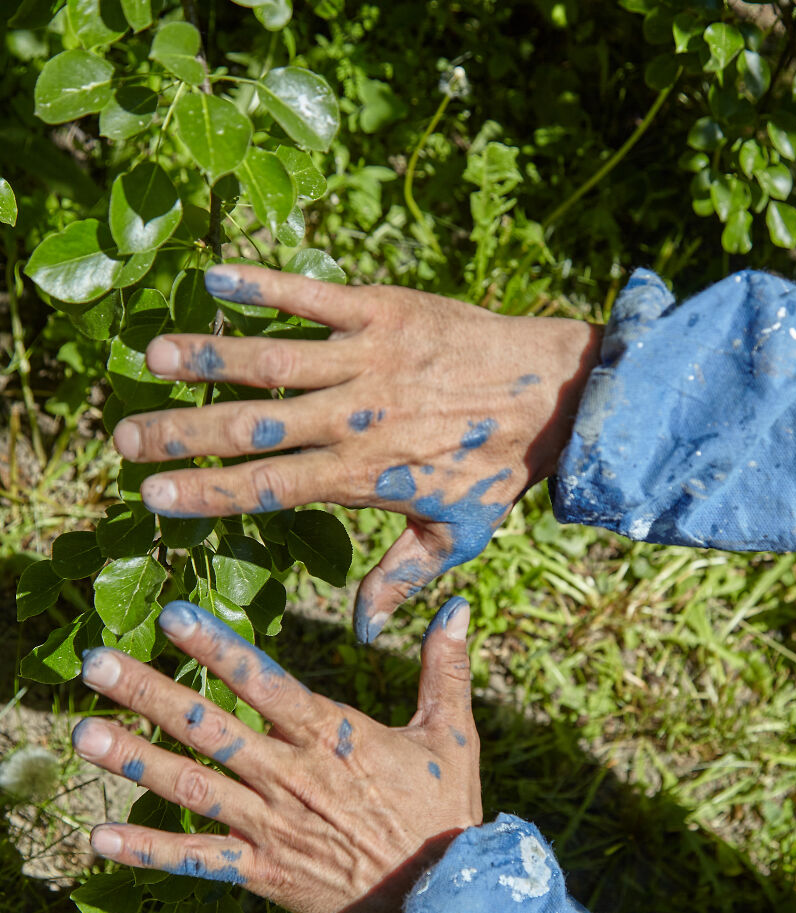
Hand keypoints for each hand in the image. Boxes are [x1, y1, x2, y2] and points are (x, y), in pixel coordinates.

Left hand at [72, 596, 479, 912]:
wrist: (444, 900)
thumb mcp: (453, 734)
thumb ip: (445, 668)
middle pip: (210, 727)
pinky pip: (199, 860)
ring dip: (136, 761)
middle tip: (96, 663)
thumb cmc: (447, 813)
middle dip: (150, 693)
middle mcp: (292, 777)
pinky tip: (101, 838)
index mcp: (333, 736)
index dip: (218, 649)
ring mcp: (273, 826)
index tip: (173, 616)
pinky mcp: (264, 872)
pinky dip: (150, 851)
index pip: (265, 683)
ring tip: (84, 734)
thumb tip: (460, 605)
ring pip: (193, 787)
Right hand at [113, 265, 600, 640]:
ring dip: (210, 356)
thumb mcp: (455, 536)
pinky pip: (316, 294)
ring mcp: (372, 357)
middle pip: (256, 427)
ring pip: (274, 358)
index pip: (272, 488)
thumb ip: (401, 579)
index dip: (208, 491)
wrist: (557, 391)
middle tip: (122, 434)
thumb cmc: (499, 468)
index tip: (151, 494)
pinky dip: (266, 284)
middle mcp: (359, 416)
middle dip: (183, 432)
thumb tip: (360, 633)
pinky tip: (214, 278)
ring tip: (152, 356)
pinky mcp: (387, 308)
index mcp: (367, 475)